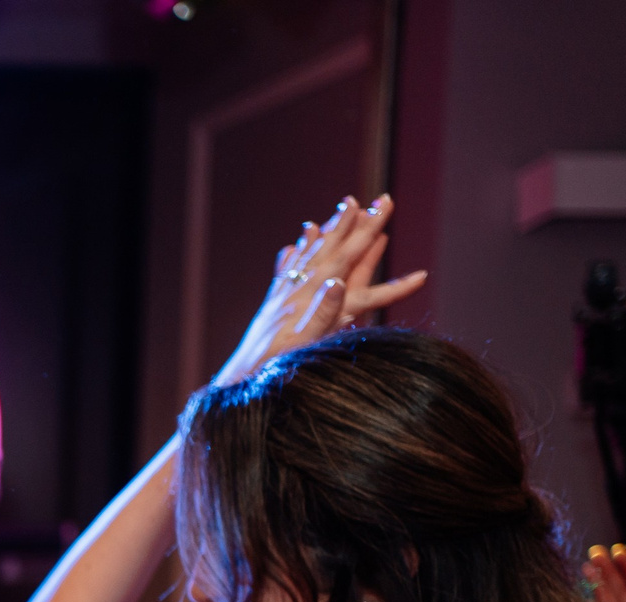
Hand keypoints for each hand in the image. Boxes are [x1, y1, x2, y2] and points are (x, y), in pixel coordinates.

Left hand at [214, 195, 429, 388]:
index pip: (343, 257)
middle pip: (330, 248)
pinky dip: (297, 251)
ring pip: (310, 253)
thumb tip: (337, 283)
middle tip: (378, 199)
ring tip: (343, 206)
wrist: (242, 377)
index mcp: (310, 296)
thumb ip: (322, 314)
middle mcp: (297, 288)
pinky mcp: (273, 303)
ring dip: (330, 229)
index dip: (366, 234)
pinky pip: (288, 269)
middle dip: (356, 223)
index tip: (382, 209)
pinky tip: (298, 240)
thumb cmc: (275, 366)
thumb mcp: (304, 343)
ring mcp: (284, 293)